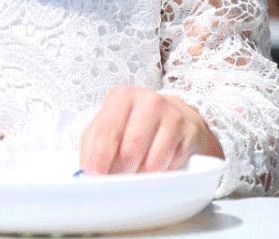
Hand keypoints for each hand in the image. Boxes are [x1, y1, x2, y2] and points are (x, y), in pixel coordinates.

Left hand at [79, 85, 222, 174]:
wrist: (173, 116)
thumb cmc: (134, 124)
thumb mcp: (109, 127)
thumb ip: (94, 146)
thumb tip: (89, 172)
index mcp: (122, 96)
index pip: (107, 130)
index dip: (99, 157)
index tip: (94, 176)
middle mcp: (148, 101)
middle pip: (130, 148)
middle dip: (121, 171)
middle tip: (117, 180)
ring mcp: (171, 115)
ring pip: (152, 161)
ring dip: (141, 175)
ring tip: (136, 171)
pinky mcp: (189, 132)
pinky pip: (171, 165)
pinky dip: (159, 174)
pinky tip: (155, 167)